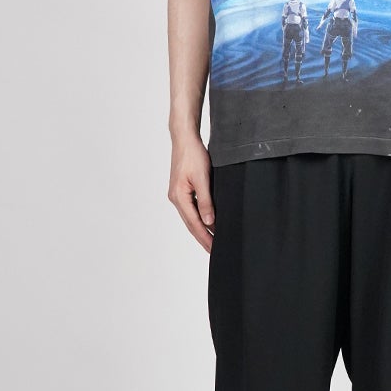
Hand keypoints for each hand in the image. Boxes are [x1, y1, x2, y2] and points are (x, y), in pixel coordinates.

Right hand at [167, 135, 214, 251]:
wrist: (184, 139)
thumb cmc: (193, 155)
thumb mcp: (203, 178)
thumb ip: (206, 201)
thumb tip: (209, 221)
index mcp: (179, 197)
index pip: (194, 223)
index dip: (205, 237)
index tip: (214, 249)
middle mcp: (176, 198)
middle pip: (191, 224)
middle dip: (203, 238)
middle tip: (214, 251)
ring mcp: (177, 194)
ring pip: (190, 218)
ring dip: (201, 230)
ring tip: (212, 241)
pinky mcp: (181, 190)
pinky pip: (191, 209)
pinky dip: (199, 218)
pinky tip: (207, 223)